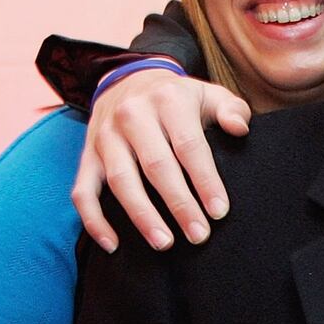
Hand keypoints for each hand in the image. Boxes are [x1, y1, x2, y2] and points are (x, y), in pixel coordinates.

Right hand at [72, 69, 251, 251]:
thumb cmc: (178, 98)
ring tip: (164, 243)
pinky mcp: (87, 155)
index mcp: (168, 101)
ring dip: (142, 216)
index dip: (204, 180)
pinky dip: (93, 220)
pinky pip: (83, 191)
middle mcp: (132, 116)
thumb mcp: (209, 94)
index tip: (218, 211)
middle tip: (199, 235)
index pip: (189, 146)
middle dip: (179, 204)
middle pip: (156, 166)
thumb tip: (240, 129)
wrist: (127, 79)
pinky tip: (112, 244)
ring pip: (120, 181)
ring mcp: (105, 137)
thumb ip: (232, 110)